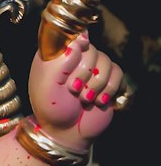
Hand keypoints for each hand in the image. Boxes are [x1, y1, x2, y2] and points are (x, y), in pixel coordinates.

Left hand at [28, 32, 123, 148]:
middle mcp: (74, 57)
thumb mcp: (47, 85)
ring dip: (96, 84)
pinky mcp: (107, 79)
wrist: (65, 131)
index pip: (70, 34)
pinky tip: (97, 100)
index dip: (77, 40)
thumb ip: (59, 61)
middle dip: (84, 73)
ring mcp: (92, 68)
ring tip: (83, 98)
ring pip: (106, 61)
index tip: (81, 47)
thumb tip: (78, 41)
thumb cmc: (51, 108)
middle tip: (72, 89)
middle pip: (91, 49)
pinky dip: (109, 88)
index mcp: (54, 54)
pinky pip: (118, 73)